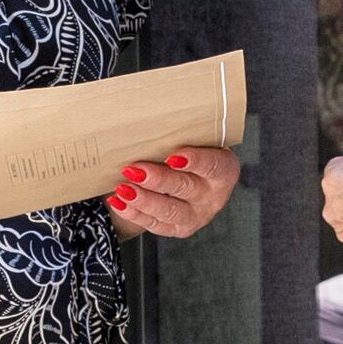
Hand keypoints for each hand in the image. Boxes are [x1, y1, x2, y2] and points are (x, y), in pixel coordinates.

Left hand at [110, 144, 242, 239]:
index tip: (172, 156)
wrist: (184, 177)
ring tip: (122, 188)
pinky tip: (118, 201)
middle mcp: (213, 196)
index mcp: (224, 170)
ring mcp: (196, 215)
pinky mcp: (178, 229)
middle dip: (158, 180)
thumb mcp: (191, 140)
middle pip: (186, 188)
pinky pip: (154, 224)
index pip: (213, 165)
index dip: (195, 161)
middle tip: (133, 170)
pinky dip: (134, 213)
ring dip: (143, 200)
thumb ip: (179, 133)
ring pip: (170, 211)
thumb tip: (149, 114)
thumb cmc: (185, 151)